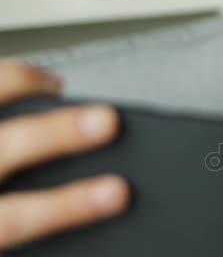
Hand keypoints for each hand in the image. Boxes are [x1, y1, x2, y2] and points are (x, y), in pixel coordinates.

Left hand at [0, 59, 128, 249]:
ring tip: (54, 87)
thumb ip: (27, 223)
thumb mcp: (1, 246)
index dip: (71, 204)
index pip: (19, 216)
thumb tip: (85, 231)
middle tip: (106, 121)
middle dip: (62, 132)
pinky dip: (3, 78)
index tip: (116, 193)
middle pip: (9, 147)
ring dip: (23, 86)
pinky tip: (18, 82)